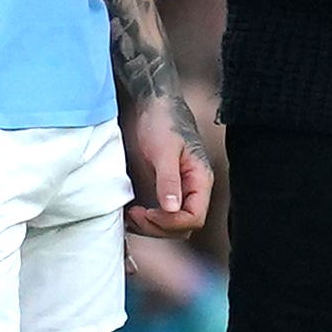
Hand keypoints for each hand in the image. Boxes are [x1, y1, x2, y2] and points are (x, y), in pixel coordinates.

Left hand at [120, 96, 213, 237]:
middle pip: (183, 227)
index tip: (148, 212)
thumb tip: (172, 210)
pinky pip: (159, 216)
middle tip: (136, 214)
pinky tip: (130, 212)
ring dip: (150, 227)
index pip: (195, 217)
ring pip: (170, 226)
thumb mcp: (164, 149)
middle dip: (159, 227)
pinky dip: (144, 221)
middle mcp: (192, 190)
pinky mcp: (163, 191)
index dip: (171, 222)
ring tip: (131, 214)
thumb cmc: (163, 121)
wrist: (153, 104)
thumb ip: (168, 180)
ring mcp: (178, 192)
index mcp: (200, 180)